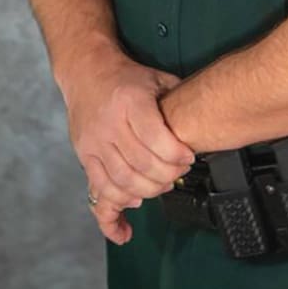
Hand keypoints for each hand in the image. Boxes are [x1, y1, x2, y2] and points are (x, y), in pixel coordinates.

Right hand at [63, 49, 195, 244]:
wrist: (87, 73)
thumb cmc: (127, 78)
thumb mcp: (156, 78)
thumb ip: (177, 97)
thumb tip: (203, 118)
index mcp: (131, 102)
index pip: (156, 138)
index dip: (176, 155)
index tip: (189, 158)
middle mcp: (110, 124)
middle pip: (142, 164)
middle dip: (167, 175)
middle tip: (180, 173)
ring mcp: (94, 143)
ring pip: (122, 182)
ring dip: (148, 191)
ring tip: (162, 186)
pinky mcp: (84, 156)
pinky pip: (100, 190)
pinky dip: (116, 208)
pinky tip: (130, 215)